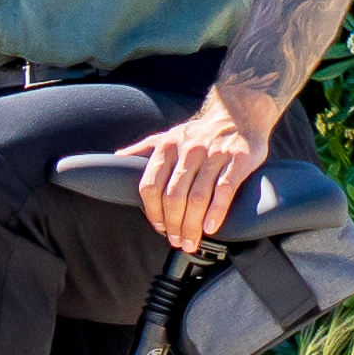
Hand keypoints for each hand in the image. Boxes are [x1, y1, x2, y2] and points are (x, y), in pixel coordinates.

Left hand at [115, 92, 270, 250]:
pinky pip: (224, 190)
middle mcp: (189, 150)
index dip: (151, 211)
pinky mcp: (239, 159)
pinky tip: (210, 228)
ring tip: (191, 241)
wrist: (239, 113)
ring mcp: (214, 154)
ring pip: (197, 197)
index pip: (150, 185)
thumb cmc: (200, 132)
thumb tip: (114, 158)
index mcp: (167, 147)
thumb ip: (142, 150)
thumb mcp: (167, 136)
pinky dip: (216, 212)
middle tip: (176, 241)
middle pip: (173, 196)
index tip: (159, 227)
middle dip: (173, 224)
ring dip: (192, 225)